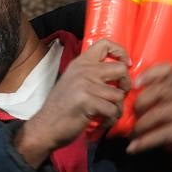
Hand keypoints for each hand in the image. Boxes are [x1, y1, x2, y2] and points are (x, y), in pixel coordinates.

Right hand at [15, 40, 130, 166]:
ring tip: (108, 115)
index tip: (125, 65)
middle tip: (118, 95)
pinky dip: (111, 119)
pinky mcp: (87, 101)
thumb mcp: (73, 82)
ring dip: (117, 108)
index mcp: (80, 64)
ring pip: (119, 94)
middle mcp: (83, 71)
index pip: (105, 44)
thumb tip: (118, 73)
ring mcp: (85, 85)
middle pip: (121, 69)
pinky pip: (113, 110)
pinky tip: (103, 122)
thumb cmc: (61, 108)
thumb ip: (91, 74)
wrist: (45, 126)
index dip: (120, 52)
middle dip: (125, 84)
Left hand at [125, 64, 171, 171]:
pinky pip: (162, 133)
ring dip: (139, 125)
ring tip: (131, 135)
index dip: (150, 73)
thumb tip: (120, 105)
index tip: (134, 83)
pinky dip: (144, 142)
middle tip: (130, 116)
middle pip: (160, 90)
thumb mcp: (163, 111)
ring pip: (158, 113)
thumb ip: (149, 103)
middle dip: (140, 103)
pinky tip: (133, 148)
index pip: (167, 70)